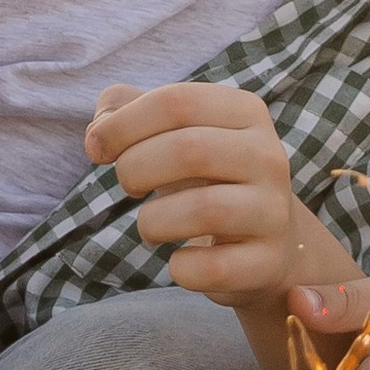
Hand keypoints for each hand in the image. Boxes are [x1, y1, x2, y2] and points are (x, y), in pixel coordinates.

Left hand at [85, 80, 347, 303]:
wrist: (269, 239)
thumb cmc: (206, 176)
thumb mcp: (174, 132)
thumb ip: (127, 111)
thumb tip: (99, 131)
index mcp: (245, 112)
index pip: (177, 101)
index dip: (123, 124)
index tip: (96, 148)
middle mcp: (268, 156)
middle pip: (189, 150)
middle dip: (135, 169)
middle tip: (128, 186)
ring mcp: (273, 211)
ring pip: (204, 209)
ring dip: (153, 221)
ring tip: (150, 226)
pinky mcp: (267, 262)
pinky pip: (214, 268)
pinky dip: (181, 268)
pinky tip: (179, 262)